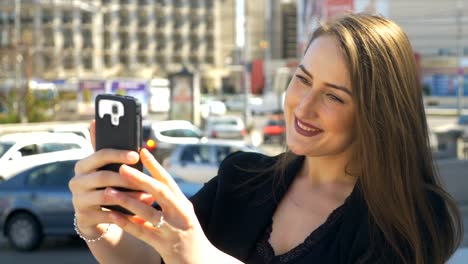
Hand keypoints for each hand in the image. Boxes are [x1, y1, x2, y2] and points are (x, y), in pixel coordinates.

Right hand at [70, 121, 154, 238]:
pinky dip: (124, 214)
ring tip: (147, 197)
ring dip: (130, 197)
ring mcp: (78, 200)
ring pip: (106, 196)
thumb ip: (107, 149)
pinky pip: (106, 215)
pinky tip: (139, 214)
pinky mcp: (84, 218)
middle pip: (103, 176)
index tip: (136, 155)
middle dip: (127, 178)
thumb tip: (96, 120)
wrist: (95, 217)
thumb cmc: (106, 185)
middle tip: (146, 180)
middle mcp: (76, 181)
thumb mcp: (107, 168)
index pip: (99, 155)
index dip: (118, 154)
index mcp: (83, 165)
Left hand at [103, 148, 220, 262]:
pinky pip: (141, 232)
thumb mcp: (183, 216)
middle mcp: (180, 214)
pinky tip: (112, 215)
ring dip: (127, 200)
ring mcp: (172, 230)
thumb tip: (149, 185)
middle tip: (122, 167)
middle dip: (140, 178)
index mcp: (184, 205)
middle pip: (159, 192)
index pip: (168, 181)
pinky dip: (126, 222)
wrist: (200, 262)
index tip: (142, 151)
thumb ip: (169, 202)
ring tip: (109, 191)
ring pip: (147, 212)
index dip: (155, 166)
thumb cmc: (188, 238)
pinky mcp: (163, 245)